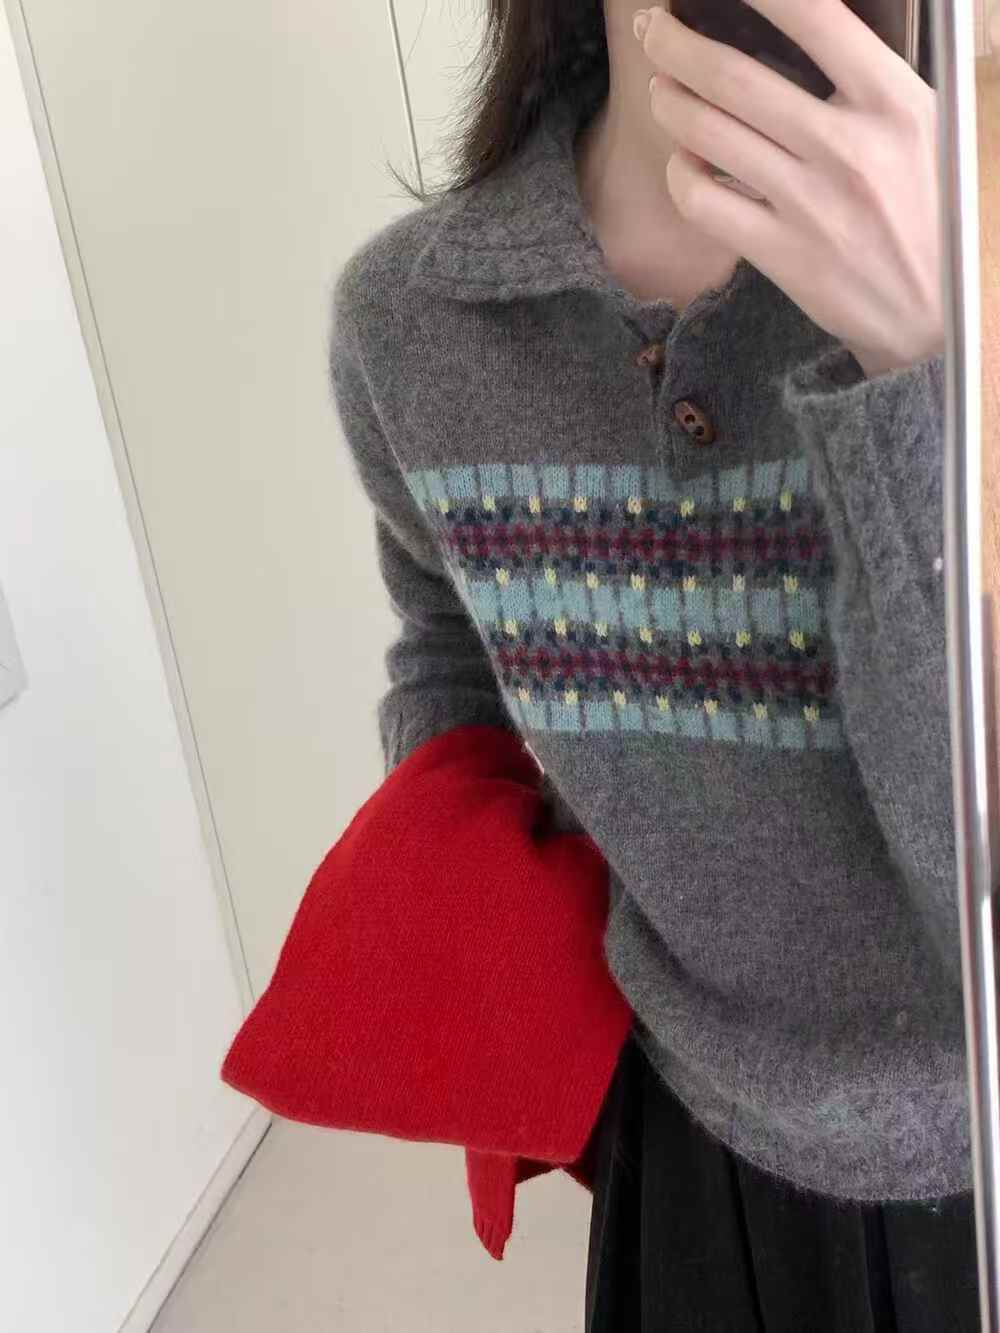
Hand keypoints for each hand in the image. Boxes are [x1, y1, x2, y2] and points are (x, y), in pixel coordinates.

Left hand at [634, 1, 944, 375]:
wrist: (934, 308)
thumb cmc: (927, 208)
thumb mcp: (922, 128)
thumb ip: (866, 81)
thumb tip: (799, 29)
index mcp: (895, 101)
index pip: (814, 16)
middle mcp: (850, 146)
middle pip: (733, 76)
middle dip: (675, 44)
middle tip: (653, 29)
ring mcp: (812, 203)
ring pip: (708, 134)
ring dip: (669, 103)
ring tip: (661, 91)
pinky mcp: (783, 254)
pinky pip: (703, 202)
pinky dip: (681, 176)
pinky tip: (686, 166)